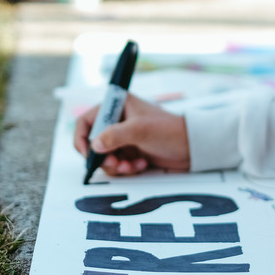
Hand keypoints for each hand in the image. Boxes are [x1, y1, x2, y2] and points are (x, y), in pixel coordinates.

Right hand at [74, 94, 189, 175]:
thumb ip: (115, 136)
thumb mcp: (140, 130)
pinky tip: (142, 164)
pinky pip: (118, 165)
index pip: (86, 121)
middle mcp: (118, 121)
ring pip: (105, 157)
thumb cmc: (170, 130)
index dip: (82, 138)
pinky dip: (127, 168)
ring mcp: (124, 138)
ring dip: (116, 165)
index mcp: (117, 106)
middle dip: (102, 157)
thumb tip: (94, 146)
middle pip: (93, 143)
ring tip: (132, 166)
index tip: (88, 154)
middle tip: (114, 164)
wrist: (192, 147)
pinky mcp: (131, 152)